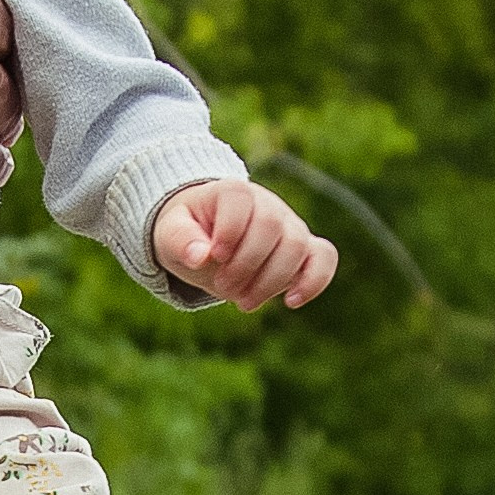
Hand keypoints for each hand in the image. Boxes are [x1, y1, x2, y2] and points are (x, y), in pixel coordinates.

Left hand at [151, 178, 337, 311]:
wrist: (205, 238)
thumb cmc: (188, 232)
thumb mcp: (170, 234)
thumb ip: (180, 240)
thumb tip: (199, 256)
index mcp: (233, 192)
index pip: (242, 203)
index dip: (230, 232)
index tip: (214, 257)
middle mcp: (267, 204)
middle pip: (272, 228)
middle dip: (246, 265)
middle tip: (221, 286)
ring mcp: (289, 225)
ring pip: (298, 246)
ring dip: (271, 281)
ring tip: (243, 302)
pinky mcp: (303, 249)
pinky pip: (324, 258)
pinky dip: (315, 280)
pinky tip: (291, 302)